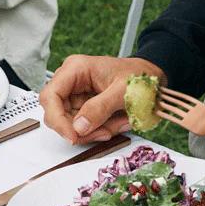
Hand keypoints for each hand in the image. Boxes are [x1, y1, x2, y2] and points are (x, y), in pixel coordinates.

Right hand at [40, 55, 163, 144]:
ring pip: (71, 124)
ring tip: (118, 123)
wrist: (153, 78)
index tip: (72, 136)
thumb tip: (79, 127)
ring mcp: (77, 95)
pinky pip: (84, 126)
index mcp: (76, 69)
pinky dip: (100, 129)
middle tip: (104, 132)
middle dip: (81, 128)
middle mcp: (71, 81)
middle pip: (58, 114)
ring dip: (94, 130)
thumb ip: (100, 108)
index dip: (57, 119)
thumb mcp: (123, 92)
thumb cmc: (140, 76)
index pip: (50, 96)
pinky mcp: (84, 106)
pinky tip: (116, 122)